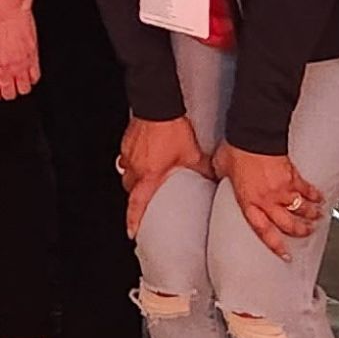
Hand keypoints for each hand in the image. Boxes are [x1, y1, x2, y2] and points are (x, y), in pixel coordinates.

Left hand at [0, 0, 39, 100]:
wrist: (3, 6)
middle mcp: (6, 68)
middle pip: (10, 94)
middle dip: (6, 92)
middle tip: (4, 86)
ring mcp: (21, 63)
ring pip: (24, 89)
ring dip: (20, 87)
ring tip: (16, 81)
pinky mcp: (33, 55)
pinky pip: (36, 76)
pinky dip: (32, 78)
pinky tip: (27, 73)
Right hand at [116, 112, 205, 234]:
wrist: (157, 106)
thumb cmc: (170, 128)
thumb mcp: (193, 154)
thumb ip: (202, 169)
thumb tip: (213, 178)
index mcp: (149, 174)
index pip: (137, 203)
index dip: (134, 219)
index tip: (132, 231)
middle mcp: (135, 165)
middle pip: (129, 187)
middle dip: (136, 193)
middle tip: (145, 196)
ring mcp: (129, 152)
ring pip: (126, 171)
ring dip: (134, 175)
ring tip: (145, 174)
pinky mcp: (128, 140)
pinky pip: (127, 156)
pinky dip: (134, 159)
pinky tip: (146, 154)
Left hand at [219, 145, 325, 250]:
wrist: (252, 134)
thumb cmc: (234, 149)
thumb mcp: (220, 166)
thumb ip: (222, 177)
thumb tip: (216, 176)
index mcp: (248, 201)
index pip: (263, 230)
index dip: (275, 245)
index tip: (285, 254)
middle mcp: (268, 199)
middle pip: (289, 224)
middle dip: (300, 231)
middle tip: (306, 232)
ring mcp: (282, 189)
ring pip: (301, 209)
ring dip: (311, 215)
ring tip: (316, 217)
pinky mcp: (293, 176)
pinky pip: (307, 190)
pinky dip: (315, 195)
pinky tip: (320, 198)